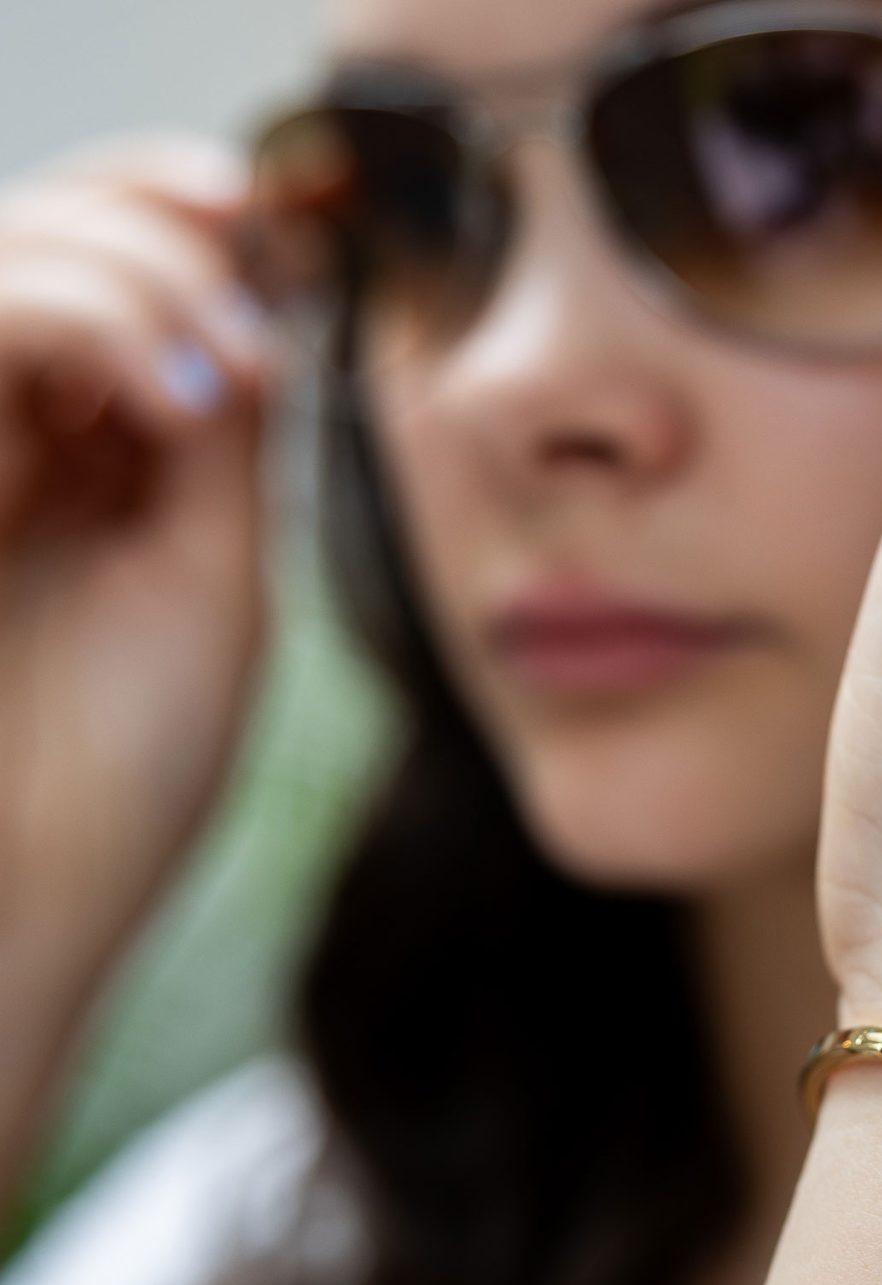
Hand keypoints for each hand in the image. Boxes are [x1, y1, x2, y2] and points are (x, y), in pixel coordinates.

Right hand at [0, 131, 276, 994]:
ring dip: (128, 272)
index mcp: (76, 463)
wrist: (25, 897)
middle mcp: (2, 439)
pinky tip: (171, 401)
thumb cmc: (119, 771)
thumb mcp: (210, 581)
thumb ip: (224, 446)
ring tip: (214, 377)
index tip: (277, 214)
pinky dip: (78, 317)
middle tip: (250, 239)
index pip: (107, 282)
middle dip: (154, 213)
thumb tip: (267, 309)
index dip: (177, 219)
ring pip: (2, 252)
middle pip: (42, 234)